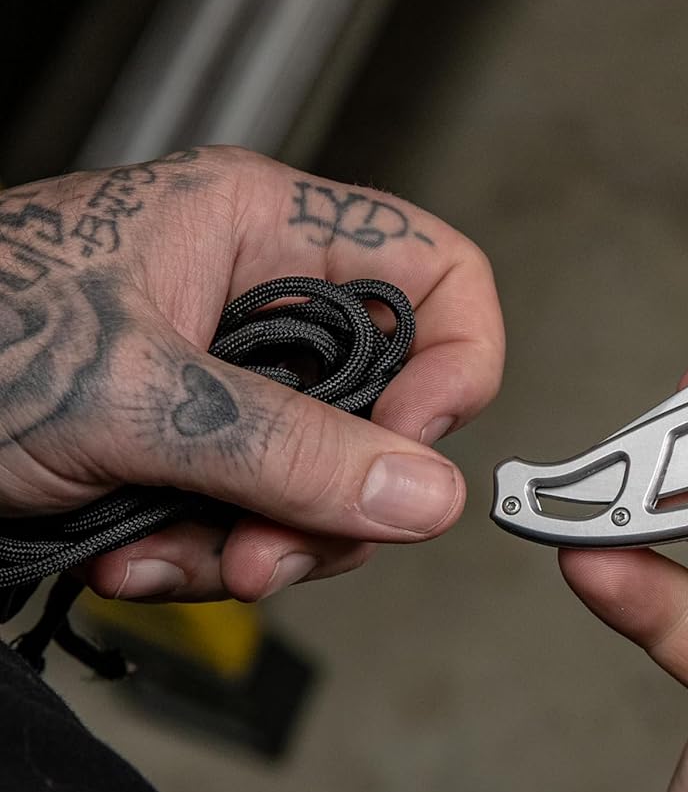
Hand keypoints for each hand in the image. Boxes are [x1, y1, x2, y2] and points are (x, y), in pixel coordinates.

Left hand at [0, 147, 502, 599]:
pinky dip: (203, 560)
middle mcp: (255, 302)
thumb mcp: (131, 398)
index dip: (454, 365)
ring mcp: (223, 381)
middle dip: (333, 498)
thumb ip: (289, 450)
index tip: (412, 454)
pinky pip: (256, 517)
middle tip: (269, 553)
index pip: (437, 275)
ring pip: (324, 480)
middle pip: (387, 405)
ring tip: (173, 562)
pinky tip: (130, 563)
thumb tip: (425, 494)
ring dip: (259, 546)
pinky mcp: (188, 448)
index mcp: (257, 228)